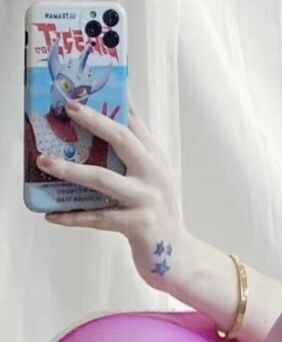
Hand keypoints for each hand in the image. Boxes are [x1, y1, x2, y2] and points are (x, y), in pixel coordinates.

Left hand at [38, 105, 193, 294]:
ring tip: (44, 161)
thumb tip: (97, 137)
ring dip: (70, 168)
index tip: (93, 85)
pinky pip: (97, 218)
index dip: (116, 101)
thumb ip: (131, 159)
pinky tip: (50, 215)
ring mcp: (146, 198)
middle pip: (123, 140)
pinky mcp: (137, 224)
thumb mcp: (150, 180)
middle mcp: (154, 173)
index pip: (135, 122)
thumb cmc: (156, 213)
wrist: (178, 256)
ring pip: (103, 178)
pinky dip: (72, 217)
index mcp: (156, 158)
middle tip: (68, 107)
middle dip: (95, 120)